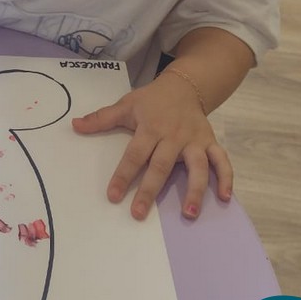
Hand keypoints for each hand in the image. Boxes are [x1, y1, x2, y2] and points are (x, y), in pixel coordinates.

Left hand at [72, 78, 231, 221]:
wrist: (184, 86)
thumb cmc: (152, 100)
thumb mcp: (126, 105)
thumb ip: (102, 118)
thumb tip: (74, 125)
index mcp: (151, 127)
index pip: (135, 154)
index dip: (123, 175)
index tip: (113, 196)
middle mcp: (174, 136)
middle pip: (162, 165)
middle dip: (150, 190)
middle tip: (139, 213)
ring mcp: (194, 140)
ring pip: (197, 166)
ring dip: (195, 190)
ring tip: (189, 214)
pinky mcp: (210, 142)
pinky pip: (222, 160)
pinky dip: (226, 178)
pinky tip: (225, 197)